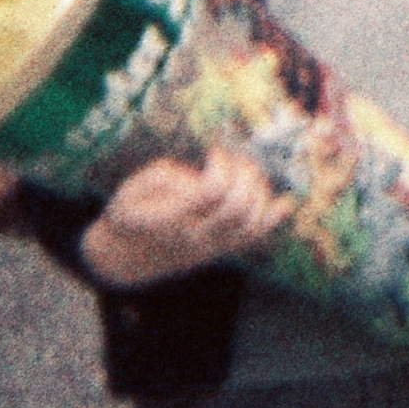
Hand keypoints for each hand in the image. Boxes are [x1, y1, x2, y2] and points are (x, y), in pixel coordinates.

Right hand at [81, 145, 290, 287]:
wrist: (123, 257)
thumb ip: (167, 177)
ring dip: (260, 190)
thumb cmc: (129, 213)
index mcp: (168, 219)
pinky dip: (272, 219)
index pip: (212, 192)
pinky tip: (284, 202)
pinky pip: (252, 238)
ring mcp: (208, 248)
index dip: (222, 165)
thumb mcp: (132, 189)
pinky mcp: (218, 252)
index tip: (216, 150)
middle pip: (238, 205)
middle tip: (237, 157)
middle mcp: (192, 236)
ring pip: (251, 222)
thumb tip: (202, 173)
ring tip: (249, 172)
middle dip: (245, 173)